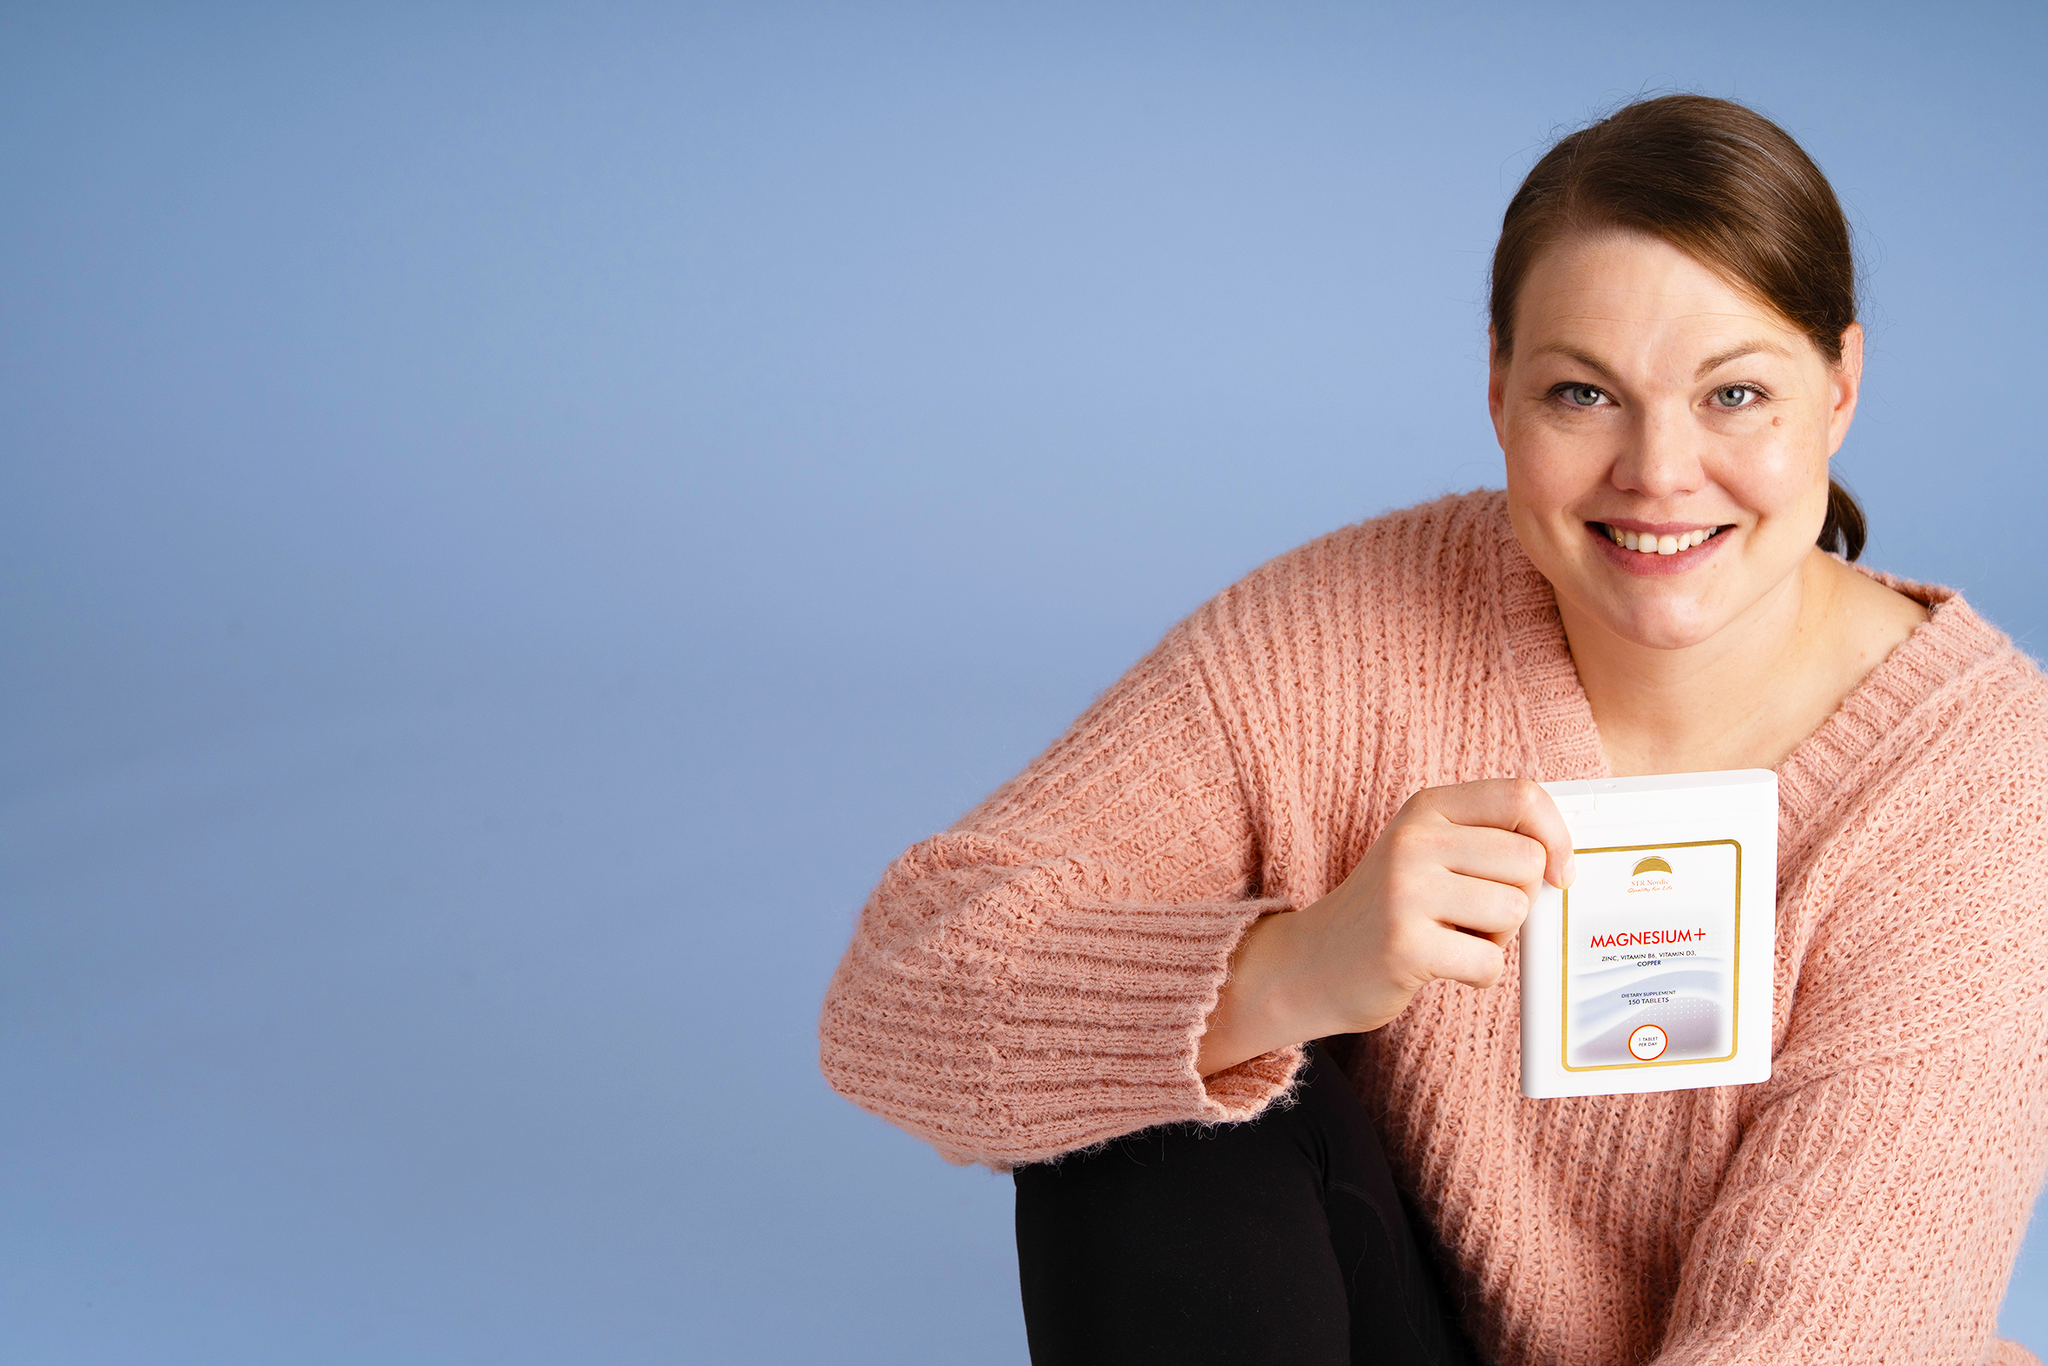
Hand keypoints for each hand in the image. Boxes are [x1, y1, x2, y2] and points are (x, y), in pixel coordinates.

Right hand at [1196, 779, 1574, 1075]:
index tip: (1558, 872)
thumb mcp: (1427, 851)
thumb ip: (1488, 838)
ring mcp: (1406, 891)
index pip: (1522, 795)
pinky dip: (1477, 974)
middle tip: (1475, 914)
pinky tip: (1440, 964)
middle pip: (1528, 860)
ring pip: (1514, 910)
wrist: (1313, 963)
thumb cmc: (1391, 909)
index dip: (1557, 836)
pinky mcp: (1405, 946)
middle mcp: (1414, 840)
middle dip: (1519, 898)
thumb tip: (1567, 857)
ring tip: (1452, 936)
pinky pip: (1489, 962)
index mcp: (1426, 808)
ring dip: (1497, 938)